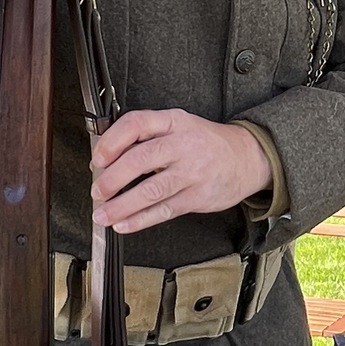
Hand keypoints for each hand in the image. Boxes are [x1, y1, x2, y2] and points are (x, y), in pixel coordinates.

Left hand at [90, 110, 271, 233]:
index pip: (136, 124)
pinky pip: (163, 210)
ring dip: (121, 205)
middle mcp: (183, 144)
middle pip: (140, 160)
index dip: (112, 141)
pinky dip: (140, 220)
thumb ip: (147, 136)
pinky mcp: (197, 196)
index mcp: (173, 122)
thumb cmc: (205, 143)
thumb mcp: (179, 126)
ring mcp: (192, 172)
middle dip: (112, 179)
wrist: (247, 158)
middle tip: (97, 191)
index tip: (97, 158)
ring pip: (150, 190)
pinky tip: (124, 224)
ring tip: (103, 214)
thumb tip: (107, 158)